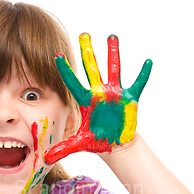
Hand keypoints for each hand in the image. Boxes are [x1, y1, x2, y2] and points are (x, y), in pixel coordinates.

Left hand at [44, 33, 151, 164]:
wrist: (114, 144)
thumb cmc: (96, 140)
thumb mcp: (79, 144)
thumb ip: (62, 149)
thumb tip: (45, 159)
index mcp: (86, 101)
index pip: (73, 84)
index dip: (66, 71)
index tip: (57, 56)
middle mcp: (99, 93)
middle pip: (92, 69)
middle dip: (88, 52)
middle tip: (84, 34)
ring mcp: (114, 94)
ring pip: (113, 69)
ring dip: (113, 53)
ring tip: (111, 36)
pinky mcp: (129, 98)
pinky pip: (137, 84)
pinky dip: (143, 74)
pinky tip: (148, 62)